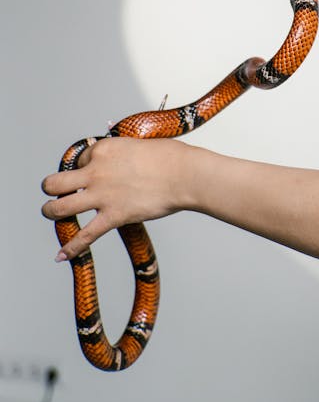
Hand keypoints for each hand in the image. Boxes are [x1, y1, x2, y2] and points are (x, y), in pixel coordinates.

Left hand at [41, 135, 189, 259]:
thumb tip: (122, 164)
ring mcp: (102, 195)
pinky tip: (61, 256)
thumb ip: (122, 156)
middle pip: (55, 182)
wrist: (184, 174)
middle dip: (52, 188)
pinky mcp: (113, 216)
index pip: (80, 160)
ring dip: (51, 212)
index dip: (84, 168)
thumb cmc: (170, 158)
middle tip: (56, 193)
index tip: (91, 174)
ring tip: (51, 214)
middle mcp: (96, 171)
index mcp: (103, 150)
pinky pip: (85, 236)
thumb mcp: (139, 146)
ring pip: (59, 207)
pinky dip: (71, 248)